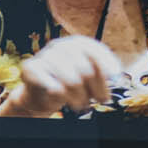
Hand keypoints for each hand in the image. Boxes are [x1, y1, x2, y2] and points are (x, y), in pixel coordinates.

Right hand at [2, 36, 120, 116]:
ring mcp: (44, 56)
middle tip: (101, 100)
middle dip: (97, 88)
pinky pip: (54, 87)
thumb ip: (101, 73)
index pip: (95, 53)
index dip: (107, 69)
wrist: (40, 95)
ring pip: (71, 80)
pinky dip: (64, 98)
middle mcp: (60, 45)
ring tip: (82, 104)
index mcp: (75, 42)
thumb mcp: (87, 77)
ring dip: (80, 97)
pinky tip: (67, 101)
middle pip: (85, 69)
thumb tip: (116, 78)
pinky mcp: (31, 68)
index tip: (115, 82)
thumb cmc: (68, 84)